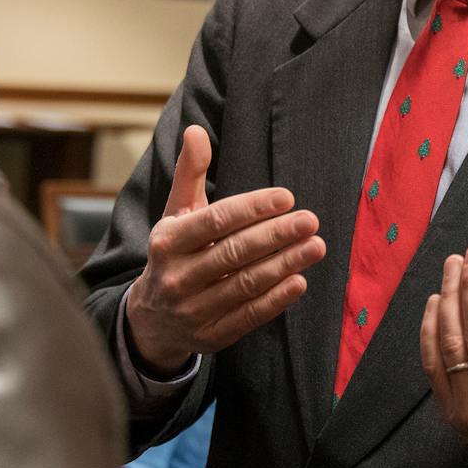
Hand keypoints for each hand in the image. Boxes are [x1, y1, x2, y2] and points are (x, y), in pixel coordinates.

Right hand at [124, 126, 325, 373]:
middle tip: (310, 220)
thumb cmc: (175, 253)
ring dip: (284, 265)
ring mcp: (192, 310)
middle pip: (234, 253)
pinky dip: (275, 300)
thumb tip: (196, 131)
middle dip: (275, 236)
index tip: (287, 197)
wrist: (151, 319)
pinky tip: (299, 281)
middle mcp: (176, 277)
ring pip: (244, 285)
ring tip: (316, 246)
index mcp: (167, 242)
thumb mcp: (176, 214)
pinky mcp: (210, 336)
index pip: (214, 222)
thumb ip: (189, 173)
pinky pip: (248, 316)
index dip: (251, 209)